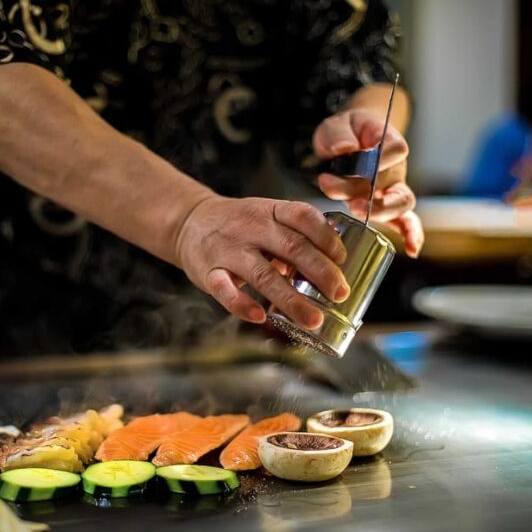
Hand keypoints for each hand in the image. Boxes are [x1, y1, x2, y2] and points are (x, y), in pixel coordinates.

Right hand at [175, 196, 349, 327]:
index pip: (302, 216)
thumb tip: (334, 262)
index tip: (343, 258)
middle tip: (340, 294)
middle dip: (320, 272)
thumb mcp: (266, 215)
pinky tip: (259, 316)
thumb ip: (295, 235)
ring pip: (264, 275)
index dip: (326, 237)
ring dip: (291, 300)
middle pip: (291, 247)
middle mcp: (251, 227)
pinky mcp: (208, 271)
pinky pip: (225, 290)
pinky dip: (242, 304)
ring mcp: (229, 250)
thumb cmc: (238, 224)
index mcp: (269, 211)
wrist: (189, 221)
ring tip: (313, 319)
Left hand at [313, 109, 423, 256]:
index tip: (360, 159)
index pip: (396, 149)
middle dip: (373, 196)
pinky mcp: (385, 205)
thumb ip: (338, 135)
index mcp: (387, 141)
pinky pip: (404, 221)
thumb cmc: (344, 132)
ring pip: (400, 205)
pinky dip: (410, 235)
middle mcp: (394, 167)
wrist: (346, 139)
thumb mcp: (335, 126)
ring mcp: (392, 188)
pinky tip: (412, 250)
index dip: (382, 157)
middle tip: (353, 202)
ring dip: (382, 213)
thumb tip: (344, 149)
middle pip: (393, 182)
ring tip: (358, 212)